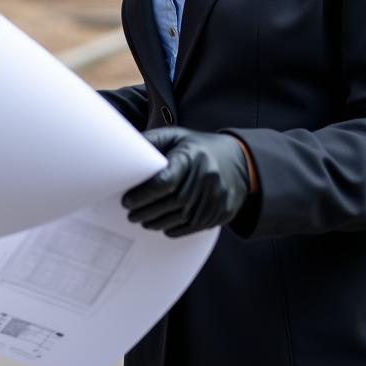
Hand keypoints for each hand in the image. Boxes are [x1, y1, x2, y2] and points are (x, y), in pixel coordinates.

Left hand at [122, 127, 251, 236]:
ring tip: (143, 220)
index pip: (165, 180)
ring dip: (157, 222)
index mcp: (192, 155)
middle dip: (146, 211)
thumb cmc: (198, 147)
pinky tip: (162, 225)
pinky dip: (175, 228)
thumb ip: (151, 142)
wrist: (239, 160)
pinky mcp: (223, 211)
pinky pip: (195, 226)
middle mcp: (207, 176)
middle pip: (171, 202)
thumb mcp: (175, 137)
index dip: (143, 193)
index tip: (127, 200)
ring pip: (181, 217)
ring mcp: (217, 196)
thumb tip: (125, 152)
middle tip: (130, 214)